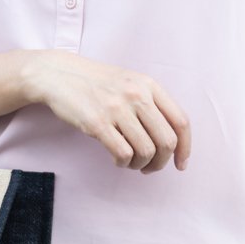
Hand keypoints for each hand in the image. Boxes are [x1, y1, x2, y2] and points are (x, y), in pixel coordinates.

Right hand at [23, 49, 190, 172]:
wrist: (59, 75)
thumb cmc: (94, 83)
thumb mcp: (129, 83)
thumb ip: (149, 103)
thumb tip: (165, 136)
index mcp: (150, 86)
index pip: (181, 122)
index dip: (185, 148)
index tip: (180, 164)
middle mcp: (137, 96)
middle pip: (166, 141)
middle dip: (161, 162)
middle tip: (150, 168)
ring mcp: (117, 109)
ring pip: (146, 150)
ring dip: (140, 165)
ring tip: (130, 163)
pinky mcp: (97, 123)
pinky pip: (123, 152)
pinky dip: (123, 162)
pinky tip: (117, 160)